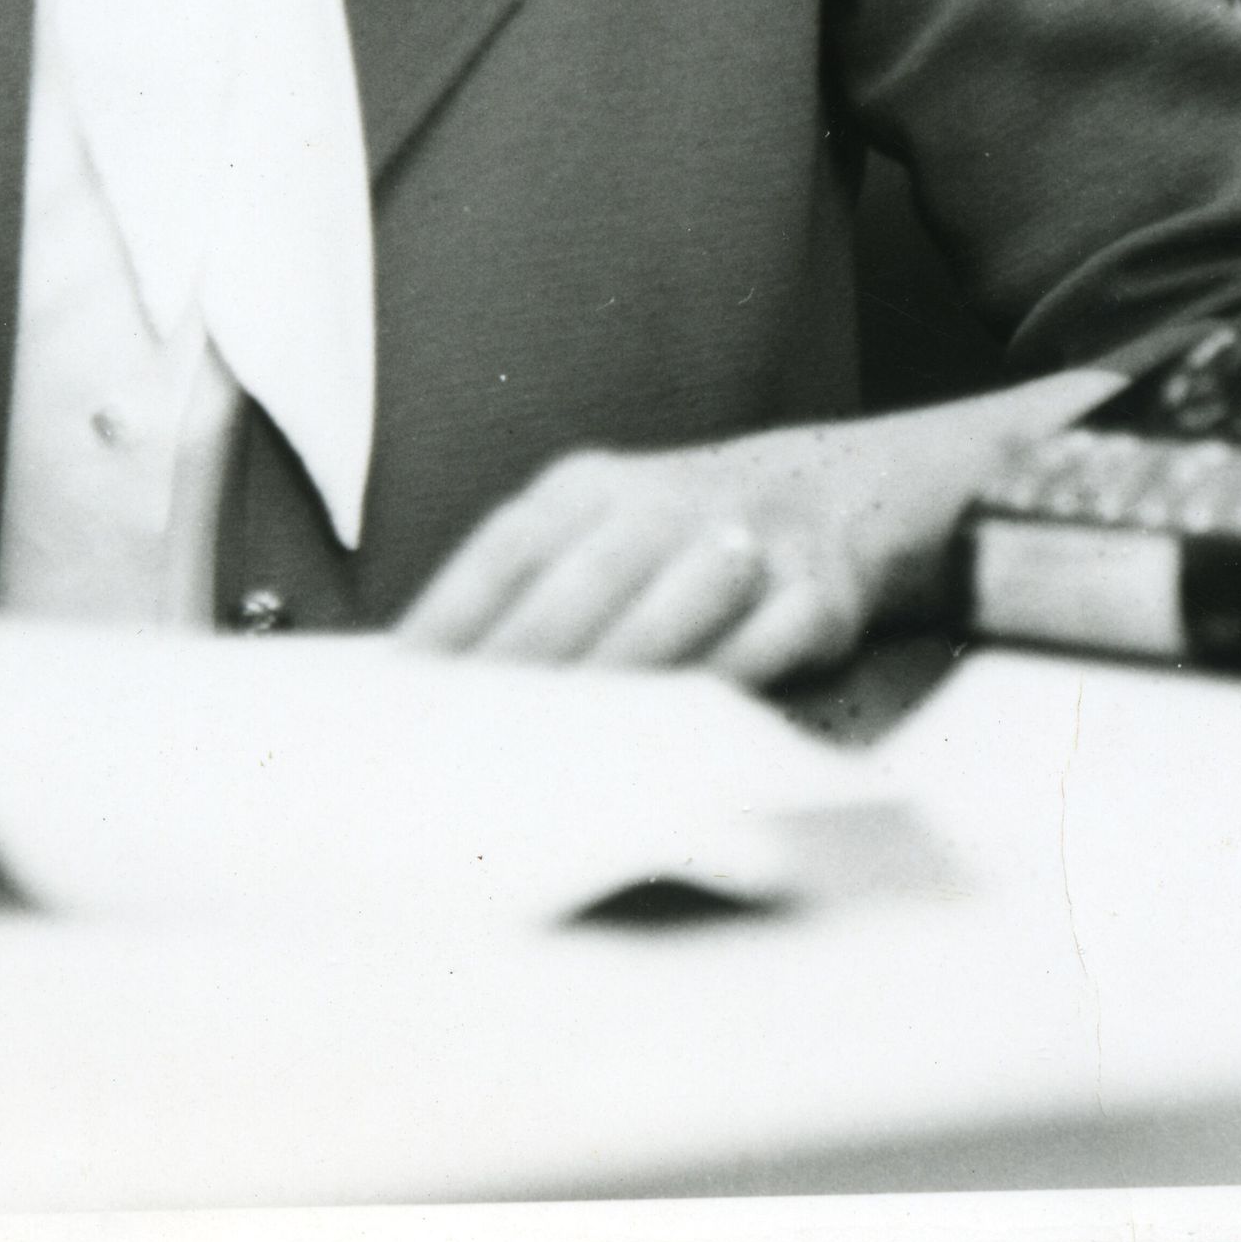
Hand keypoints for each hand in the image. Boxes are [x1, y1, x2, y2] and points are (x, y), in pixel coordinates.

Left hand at [395, 375, 1118, 683]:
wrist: (838, 492)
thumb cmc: (682, 538)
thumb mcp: (603, 530)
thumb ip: (531, 592)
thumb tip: (430, 682)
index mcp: (590, 487)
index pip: (506, 549)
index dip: (453, 617)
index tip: (402, 690)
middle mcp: (661, 500)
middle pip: (580, 585)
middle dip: (522, 668)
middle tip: (469, 742)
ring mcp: (745, 539)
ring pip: (667, 616)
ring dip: (612, 685)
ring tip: (555, 754)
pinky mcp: (816, 591)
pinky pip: (760, 646)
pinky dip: (714, 691)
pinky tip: (672, 741)